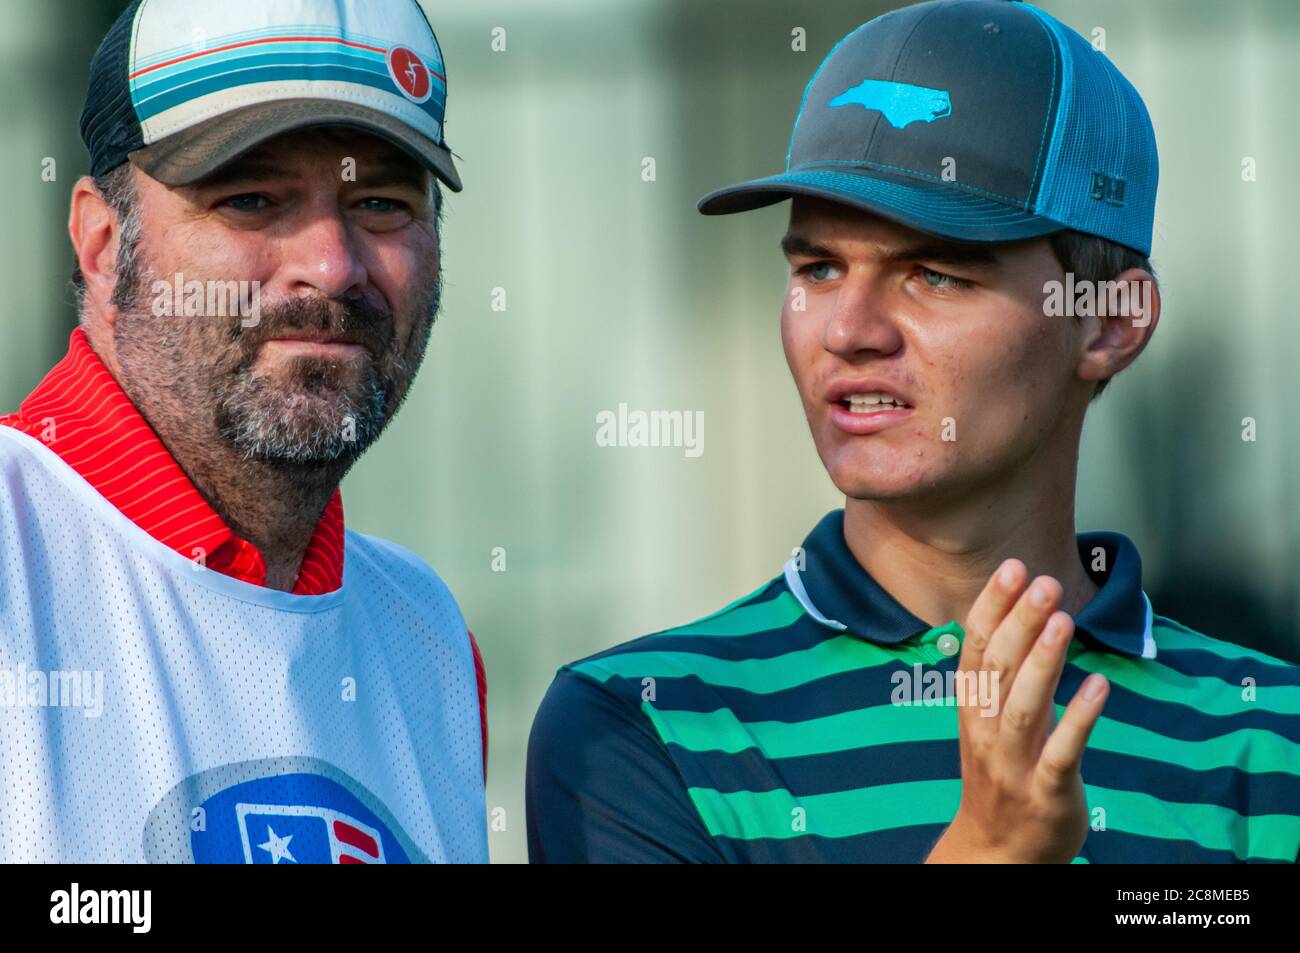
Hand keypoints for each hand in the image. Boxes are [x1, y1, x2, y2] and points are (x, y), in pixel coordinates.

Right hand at [925, 558, 1108, 862]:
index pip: (976, 649)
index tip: (1011, 568)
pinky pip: (1062, 752)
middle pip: (999, 669)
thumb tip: (1018, 612)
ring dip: (1043, 661)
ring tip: (1062, 620)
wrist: (997, 852)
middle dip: (1020, 622)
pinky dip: (1079, 718)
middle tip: (1044, 582)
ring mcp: (1014, 763)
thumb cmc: (999, 775)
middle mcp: (985, 732)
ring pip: (1024, 705)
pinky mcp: (1046, 792)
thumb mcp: (986, 723)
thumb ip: (1000, 675)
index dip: (992, 608)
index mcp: (971, 710)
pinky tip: (1099, 686)